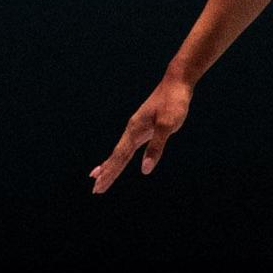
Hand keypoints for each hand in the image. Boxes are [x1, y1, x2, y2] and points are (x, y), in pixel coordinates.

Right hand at [90, 76, 192, 193]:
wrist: (176, 81)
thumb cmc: (174, 102)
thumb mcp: (167, 125)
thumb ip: (156, 147)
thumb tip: (145, 170)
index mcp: (134, 131)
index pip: (119, 158)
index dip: (110, 173)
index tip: (98, 187)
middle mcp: (132, 131)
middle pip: (116, 156)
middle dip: (106, 173)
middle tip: (95, 190)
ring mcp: (137, 129)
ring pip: (120, 152)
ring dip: (110, 165)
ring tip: (97, 176)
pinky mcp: (144, 127)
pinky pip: (129, 146)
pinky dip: (121, 156)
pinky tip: (119, 159)